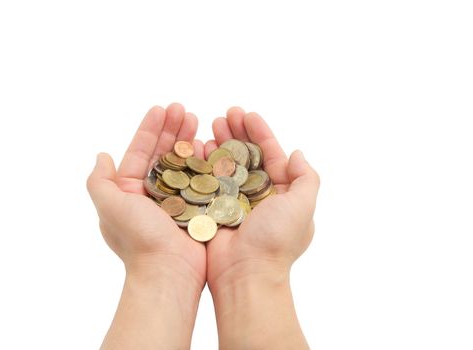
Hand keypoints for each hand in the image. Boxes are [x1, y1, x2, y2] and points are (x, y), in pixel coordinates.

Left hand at [87, 103, 205, 348]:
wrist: (169, 272)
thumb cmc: (138, 239)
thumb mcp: (109, 206)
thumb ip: (99, 180)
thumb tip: (101, 155)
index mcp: (129, 191)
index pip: (139, 152)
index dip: (150, 129)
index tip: (162, 108)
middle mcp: (152, 194)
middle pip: (163, 153)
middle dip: (172, 130)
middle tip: (184, 109)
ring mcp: (176, 201)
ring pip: (182, 163)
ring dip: (189, 141)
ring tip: (198, 120)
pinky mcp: (196, 208)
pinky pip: (200, 179)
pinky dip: (204, 161)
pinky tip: (210, 145)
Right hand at [205, 107, 319, 348]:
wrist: (245, 274)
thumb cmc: (276, 240)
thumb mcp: (303, 206)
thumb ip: (305, 178)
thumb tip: (297, 153)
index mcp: (280, 192)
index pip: (270, 154)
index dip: (260, 132)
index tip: (246, 114)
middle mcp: (257, 195)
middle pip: (246, 155)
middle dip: (237, 133)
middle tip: (224, 114)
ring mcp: (233, 201)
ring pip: (226, 165)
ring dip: (219, 143)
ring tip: (210, 125)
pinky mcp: (213, 209)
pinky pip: (208, 181)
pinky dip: (203, 162)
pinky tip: (198, 146)